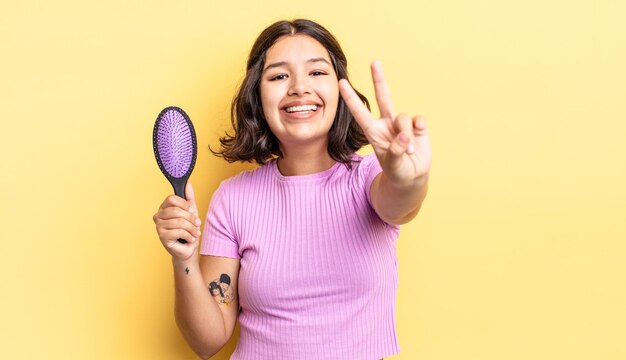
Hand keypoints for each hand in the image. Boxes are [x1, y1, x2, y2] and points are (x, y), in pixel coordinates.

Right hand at [153, 181, 201, 262]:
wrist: (189, 248)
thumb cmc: (188, 229)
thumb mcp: (191, 211)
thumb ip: (189, 197)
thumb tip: (188, 183)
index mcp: (164, 208)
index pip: (171, 198)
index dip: (184, 204)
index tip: (191, 210)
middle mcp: (158, 216)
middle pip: (176, 210)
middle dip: (191, 218)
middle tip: (197, 224)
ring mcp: (159, 227)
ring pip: (179, 222)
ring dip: (192, 228)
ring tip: (194, 233)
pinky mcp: (162, 237)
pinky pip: (179, 232)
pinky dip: (189, 236)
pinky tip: (190, 239)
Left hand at [339, 60, 430, 186]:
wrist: (412, 177)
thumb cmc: (397, 171)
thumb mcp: (393, 165)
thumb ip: (396, 151)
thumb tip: (405, 135)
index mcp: (373, 132)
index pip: (360, 112)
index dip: (351, 98)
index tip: (341, 83)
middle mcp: (386, 124)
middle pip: (383, 97)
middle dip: (379, 79)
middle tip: (374, 61)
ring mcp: (402, 124)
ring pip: (403, 116)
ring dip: (406, 135)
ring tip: (408, 152)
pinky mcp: (417, 126)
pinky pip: (418, 120)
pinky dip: (418, 129)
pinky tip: (418, 138)